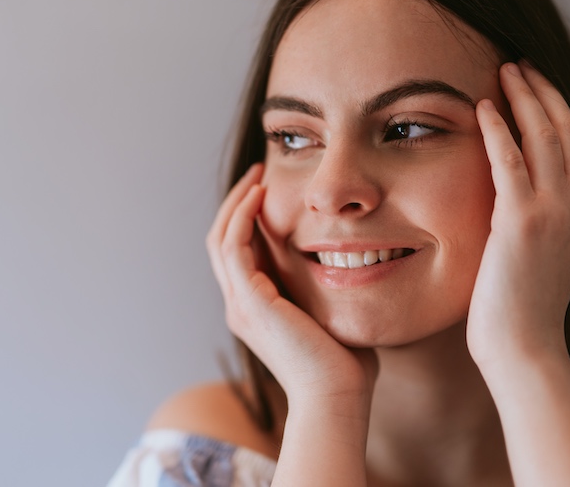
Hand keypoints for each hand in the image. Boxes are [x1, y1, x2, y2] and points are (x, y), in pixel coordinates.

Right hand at [206, 164, 377, 407]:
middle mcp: (240, 305)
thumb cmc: (344, 364)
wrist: (337, 395)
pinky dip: (242, 217)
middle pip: (222, 241)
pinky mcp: (250, 301)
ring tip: (258, 176)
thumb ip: (324, 290)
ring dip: (237, 203)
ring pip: (221, 239)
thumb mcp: (329, 315)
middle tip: (258, 174)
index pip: (238, 253)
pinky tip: (261, 196)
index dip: (248, 219)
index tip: (268, 190)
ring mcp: (240, 304)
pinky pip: (234, 247)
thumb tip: (348, 263)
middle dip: (238, 204)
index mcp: (255, 309)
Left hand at [466, 61, 569, 367]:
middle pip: (564, 131)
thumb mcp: (541, 258)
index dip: (554, 110)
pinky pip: (510, 161)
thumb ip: (537, 222)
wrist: (524, 349)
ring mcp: (555, 213)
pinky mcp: (522, 222)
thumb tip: (515, 197)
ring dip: (522, 98)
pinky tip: (482, 108)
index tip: (532, 87)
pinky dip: (497, 130)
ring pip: (543, 136)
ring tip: (502, 72)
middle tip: (517, 66)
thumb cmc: (520, 310)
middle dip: (541, 92)